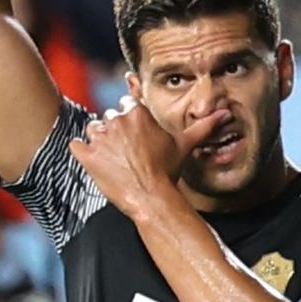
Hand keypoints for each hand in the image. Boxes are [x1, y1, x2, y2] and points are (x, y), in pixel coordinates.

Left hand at [67, 97, 222, 220]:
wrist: (151, 196)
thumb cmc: (168, 170)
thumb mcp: (185, 145)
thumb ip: (202, 126)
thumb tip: (225, 114)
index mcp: (138, 113)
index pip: (128, 105)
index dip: (130, 118)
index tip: (134, 132)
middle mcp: (117, 121)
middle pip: (110, 118)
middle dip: (114, 130)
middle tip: (124, 149)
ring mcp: (100, 139)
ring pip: (92, 129)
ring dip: (97, 139)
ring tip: (109, 155)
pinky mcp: (87, 156)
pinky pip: (75, 145)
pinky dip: (80, 150)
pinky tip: (90, 158)